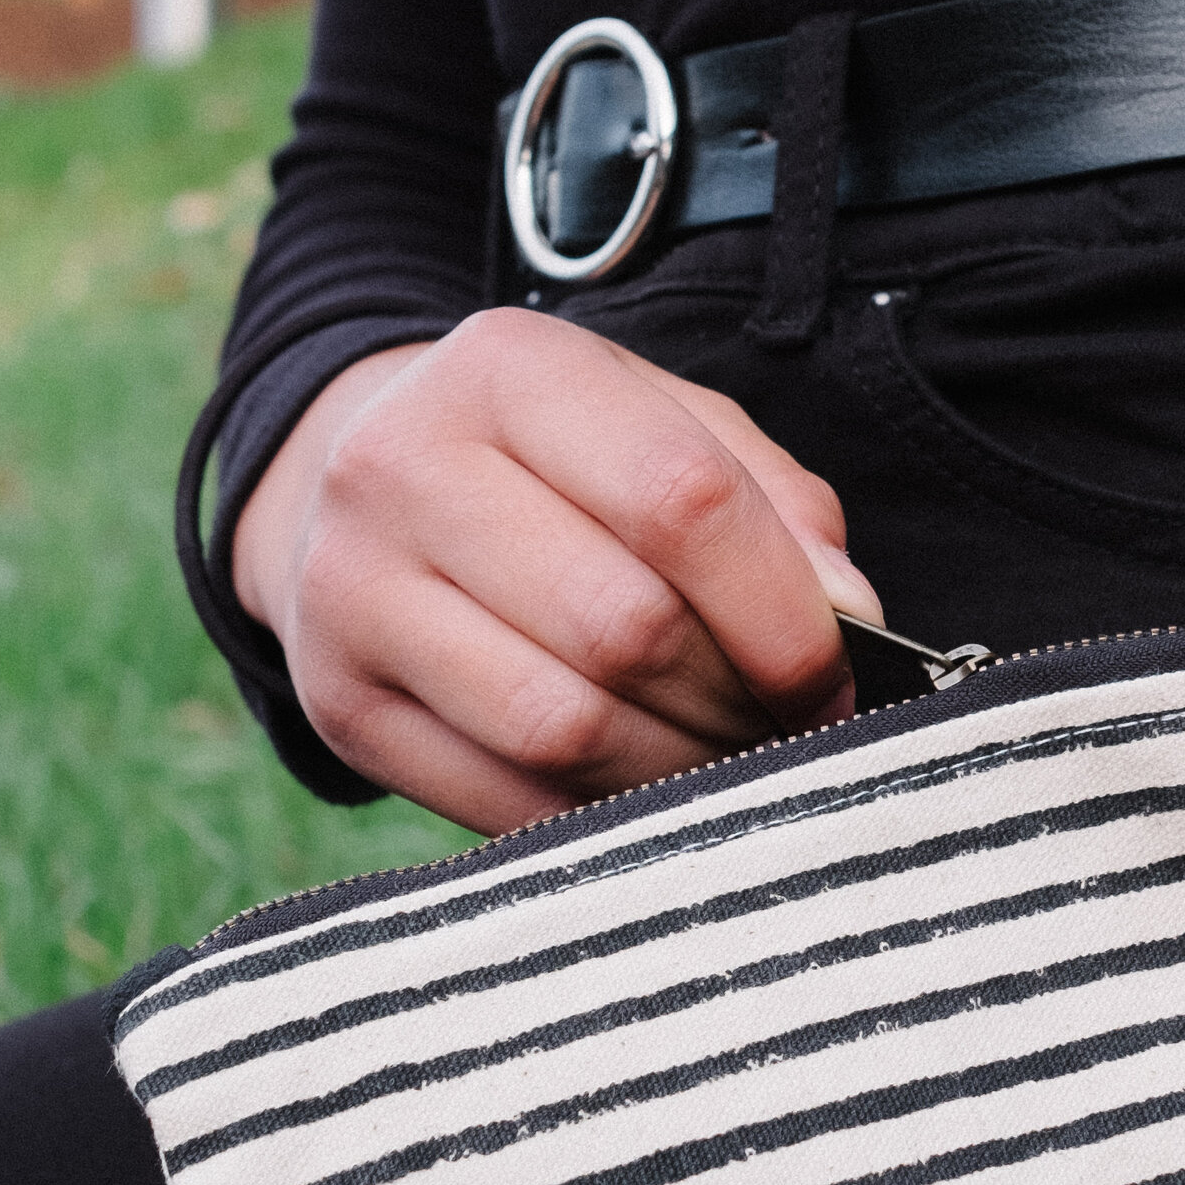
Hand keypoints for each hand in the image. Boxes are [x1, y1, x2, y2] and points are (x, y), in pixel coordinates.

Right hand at [230, 310, 876, 828]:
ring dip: (676, 768)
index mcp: (507, 370)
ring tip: (722, 756)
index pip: (681, 499)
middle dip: (735, 699)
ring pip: (563, 727)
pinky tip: (640, 788)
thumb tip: (845, 613)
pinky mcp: (339, 703)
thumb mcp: (658, 424)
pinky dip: (598, 815)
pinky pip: (503, 797)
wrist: (351, 491)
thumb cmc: (549, 464)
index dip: (782, 610)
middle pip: (625, 628)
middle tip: (783, 723)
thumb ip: (769, 500)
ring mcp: (352, 592)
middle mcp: (403, 466)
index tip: (833, 669)